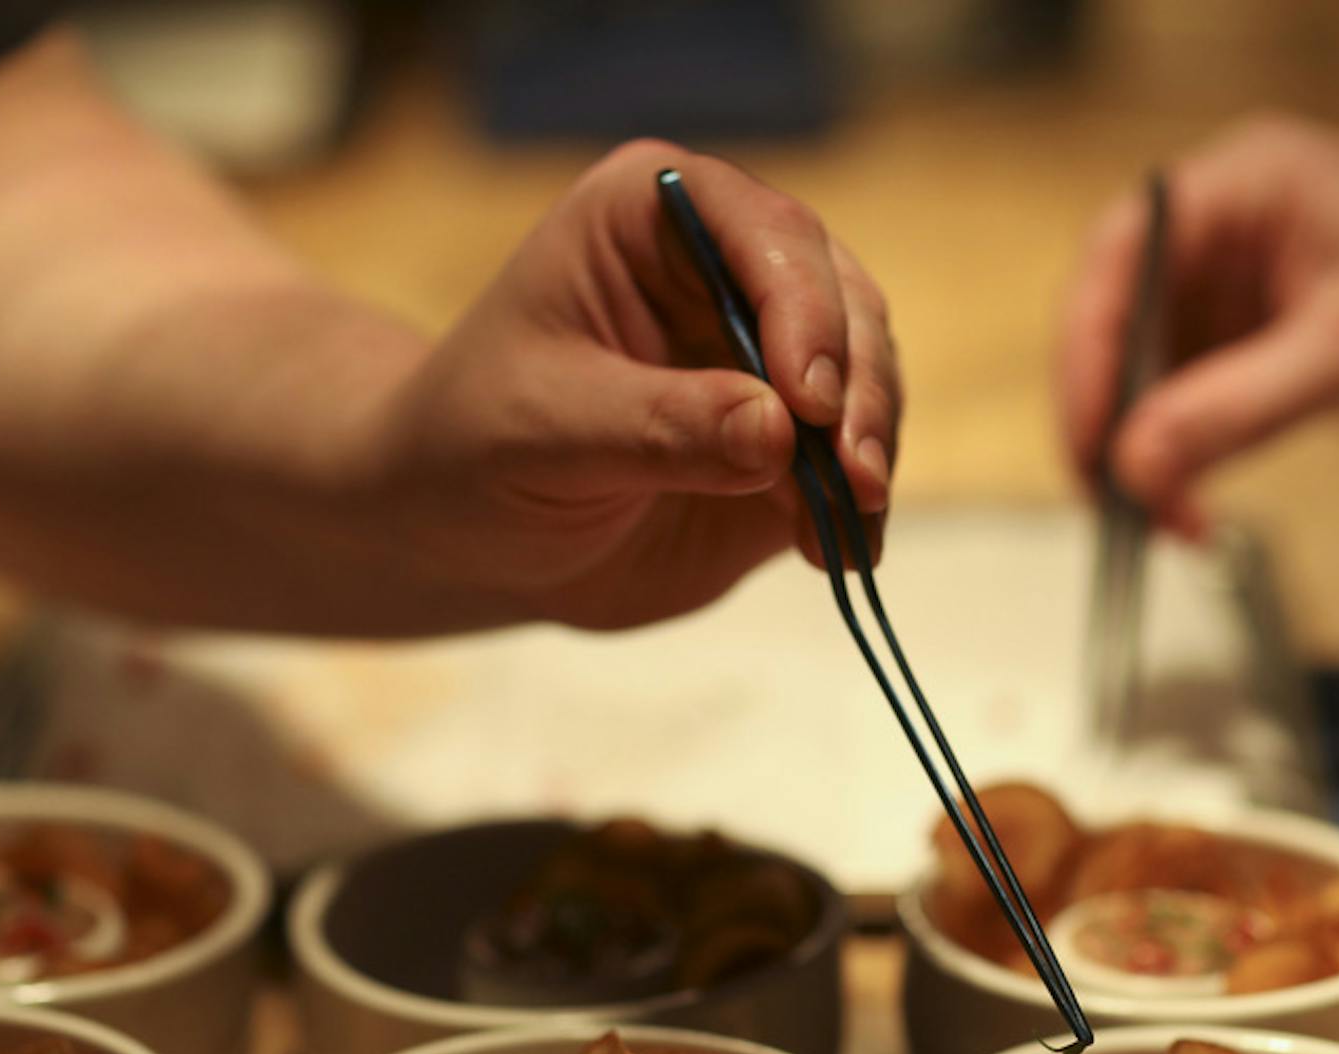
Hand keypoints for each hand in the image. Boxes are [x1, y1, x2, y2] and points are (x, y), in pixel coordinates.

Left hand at [377, 140, 899, 629]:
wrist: (468, 532)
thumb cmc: (475, 447)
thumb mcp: (546, 432)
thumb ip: (659, 427)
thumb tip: (778, 432)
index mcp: (655, 217)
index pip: (762, 233)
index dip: (803, 308)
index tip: (807, 401)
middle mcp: (731, 269)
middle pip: (841, 301)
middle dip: (857, 389)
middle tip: (854, 476)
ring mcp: (771, 356)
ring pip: (867, 378)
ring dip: (870, 449)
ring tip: (849, 520)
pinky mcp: (794, 441)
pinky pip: (854, 461)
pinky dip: (859, 507)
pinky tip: (841, 552)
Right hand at [1058, 116, 1338, 513]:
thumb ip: (1238, 405)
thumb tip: (1138, 461)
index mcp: (1247, 185)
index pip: (1122, 252)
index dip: (1087, 342)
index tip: (1090, 429)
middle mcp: (1227, 231)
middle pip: (1115, 318)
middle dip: (1108, 414)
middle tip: (1114, 494)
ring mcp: (1235, 291)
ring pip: (1141, 374)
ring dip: (1141, 453)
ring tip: (1164, 518)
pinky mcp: (1250, 349)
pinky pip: (1184, 408)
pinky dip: (1177, 464)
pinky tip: (1189, 509)